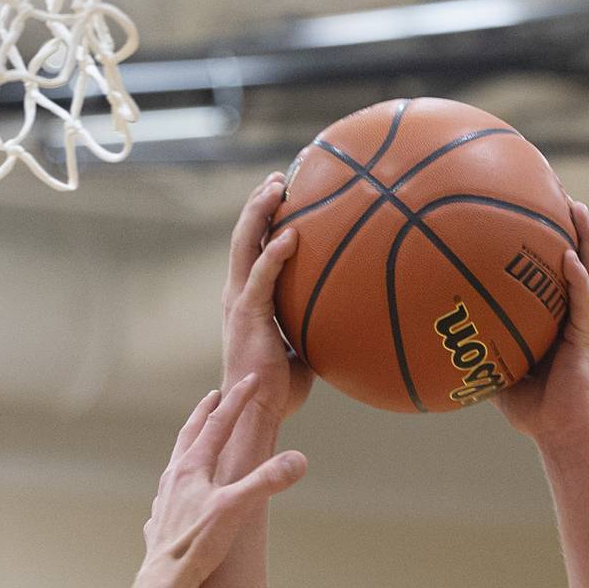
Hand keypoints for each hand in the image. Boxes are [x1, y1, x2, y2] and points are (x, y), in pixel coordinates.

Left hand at [139, 375, 306, 587]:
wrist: (164, 583)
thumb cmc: (197, 545)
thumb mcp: (237, 509)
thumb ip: (266, 481)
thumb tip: (299, 460)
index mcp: (192, 467)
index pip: (218, 424)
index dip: (238, 400)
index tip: (251, 379)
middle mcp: (174, 478)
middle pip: (190, 436)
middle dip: (205, 413)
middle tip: (214, 396)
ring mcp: (164, 501)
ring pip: (176, 462)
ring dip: (189, 445)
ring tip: (195, 440)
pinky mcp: (161, 524)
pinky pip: (169, 494)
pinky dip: (178, 483)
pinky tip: (177, 494)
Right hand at [222, 175, 314, 426]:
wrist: (257, 410)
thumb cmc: (281, 388)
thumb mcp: (303, 346)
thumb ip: (316, 323)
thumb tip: (351, 312)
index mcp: (247, 298)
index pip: (252, 249)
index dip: (262, 219)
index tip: (283, 194)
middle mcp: (237, 294)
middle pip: (244, 236)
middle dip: (258, 203)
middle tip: (278, 177)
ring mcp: (239, 302)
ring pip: (244, 245)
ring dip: (258, 213)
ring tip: (276, 187)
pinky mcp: (246, 315)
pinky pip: (260, 276)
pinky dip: (273, 254)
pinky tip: (291, 235)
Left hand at [492, 200, 588, 448]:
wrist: (561, 434)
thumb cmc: (531, 408)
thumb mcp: (495, 372)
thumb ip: (476, 349)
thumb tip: (433, 337)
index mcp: (557, 317)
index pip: (553, 269)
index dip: (548, 238)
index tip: (533, 205)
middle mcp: (575, 314)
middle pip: (577, 258)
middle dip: (570, 224)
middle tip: (556, 188)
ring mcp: (585, 324)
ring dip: (585, 238)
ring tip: (575, 206)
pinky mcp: (588, 340)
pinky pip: (583, 304)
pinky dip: (577, 279)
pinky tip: (569, 257)